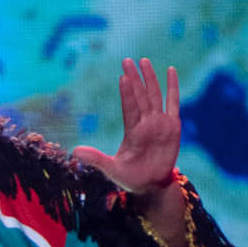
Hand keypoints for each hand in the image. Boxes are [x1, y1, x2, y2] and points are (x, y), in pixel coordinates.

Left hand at [73, 58, 180, 195]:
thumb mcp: (111, 169)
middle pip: (140, 96)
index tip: (123, 77)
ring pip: (154, 95)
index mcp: (132, 131)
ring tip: (144, 61)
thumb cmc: (130, 178)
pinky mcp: (173, 126)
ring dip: (150, 78)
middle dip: (135, 78)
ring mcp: (159, 123)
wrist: (152, 186)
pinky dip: (172, 87)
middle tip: (127, 60)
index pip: (129, 107)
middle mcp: (145, 123)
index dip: (127, 93)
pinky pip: (174, 103)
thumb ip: (95, 159)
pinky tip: (170, 71)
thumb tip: (74, 151)